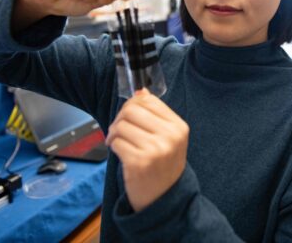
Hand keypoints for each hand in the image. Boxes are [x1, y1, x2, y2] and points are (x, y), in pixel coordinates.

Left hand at [106, 89, 189, 211]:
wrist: (164, 199)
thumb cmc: (163, 167)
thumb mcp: (168, 139)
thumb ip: (155, 115)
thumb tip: (140, 91)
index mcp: (178, 126)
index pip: (149, 100)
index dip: (133, 104)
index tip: (129, 115)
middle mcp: (170, 136)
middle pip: (132, 109)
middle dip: (119, 118)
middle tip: (118, 130)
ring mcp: (155, 149)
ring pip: (121, 125)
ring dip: (113, 133)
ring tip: (117, 142)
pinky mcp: (139, 162)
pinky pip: (117, 142)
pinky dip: (113, 146)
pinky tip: (119, 152)